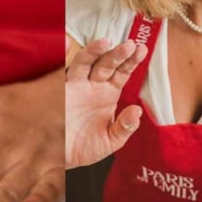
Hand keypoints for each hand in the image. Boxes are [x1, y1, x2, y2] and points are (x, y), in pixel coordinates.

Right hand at [65, 38, 145, 168]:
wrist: (59, 159)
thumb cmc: (84, 148)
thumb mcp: (110, 141)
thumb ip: (124, 127)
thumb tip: (137, 111)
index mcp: (107, 94)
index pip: (122, 73)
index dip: (132, 61)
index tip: (142, 50)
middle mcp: (93, 86)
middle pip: (107, 64)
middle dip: (119, 54)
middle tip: (130, 44)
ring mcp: (75, 86)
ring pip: (86, 63)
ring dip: (96, 51)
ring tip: (107, 42)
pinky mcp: (58, 91)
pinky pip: (60, 71)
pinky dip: (62, 55)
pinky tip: (66, 43)